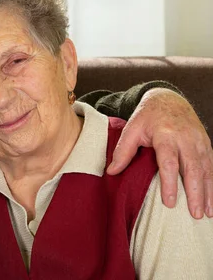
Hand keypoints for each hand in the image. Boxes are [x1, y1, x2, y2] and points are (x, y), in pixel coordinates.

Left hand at [106, 88, 212, 218]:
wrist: (168, 99)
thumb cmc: (147, 116)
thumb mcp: (131, 129)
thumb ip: (123, 151)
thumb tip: (111, 172)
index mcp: (165, 135)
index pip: (169, 162)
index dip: (170, 183)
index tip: (169, 203)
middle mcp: (186, 139)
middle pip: (193, 169)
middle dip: (195, 193)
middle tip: (195, 214)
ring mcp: (199, 142)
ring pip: (206, 169)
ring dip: (208, 192)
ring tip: (206, 214)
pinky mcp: (206, 144)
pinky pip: (212, 166)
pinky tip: (212, 200)